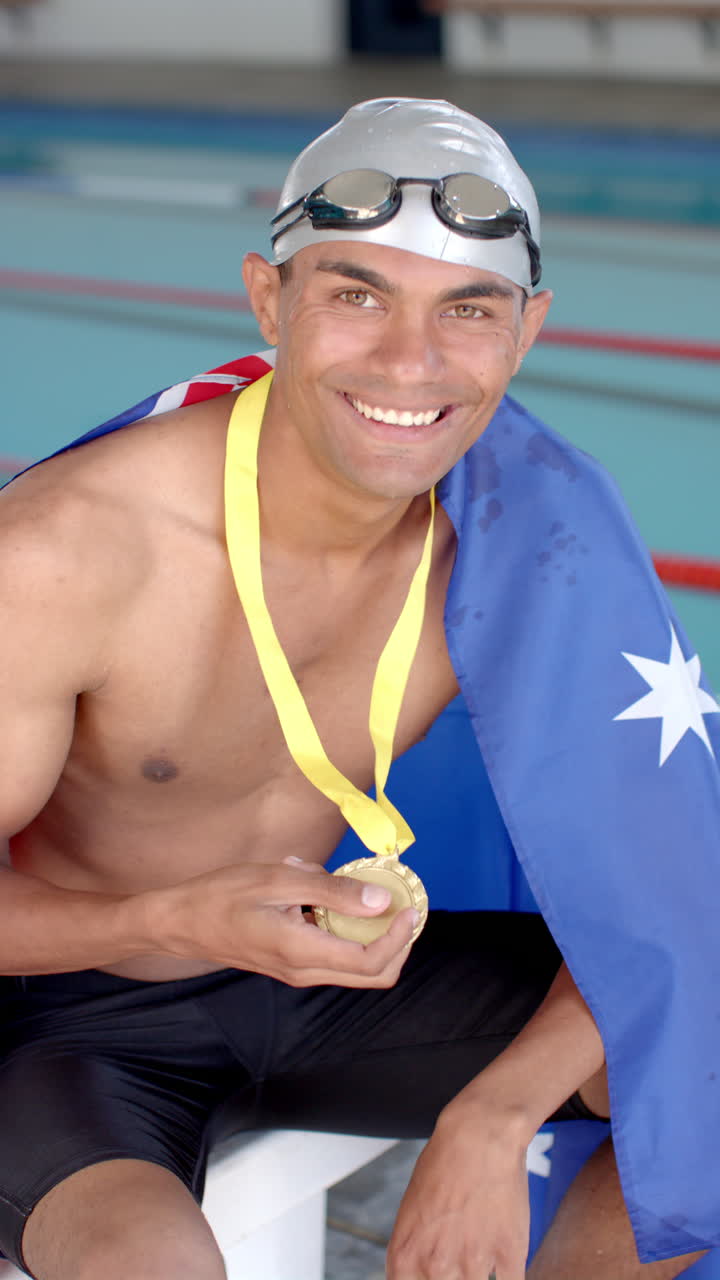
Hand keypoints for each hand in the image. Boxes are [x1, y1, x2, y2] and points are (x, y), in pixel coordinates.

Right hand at [145, 855, 416, 986]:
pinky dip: (347, 930)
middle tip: (402, 903)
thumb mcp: (277, 879)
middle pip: (372, 974)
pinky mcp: (290, 965)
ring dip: (371, 933)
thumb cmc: (221, 895)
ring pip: (355, 966)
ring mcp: (297, 972)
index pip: (371, 961)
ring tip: (363, 891)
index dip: (399, 937)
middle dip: (396, 942)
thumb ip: (330, 890)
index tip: (408, 905)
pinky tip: (327, 895)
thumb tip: (381, 900)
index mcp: (302, 952)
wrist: (179, 922)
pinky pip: (334, 954)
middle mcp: (304, 972)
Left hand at [386, 1106, 530, 1278]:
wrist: (479, 1134)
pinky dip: (508, 1275)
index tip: (435, 1274)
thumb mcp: (413, 1208)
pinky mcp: (509, 1254)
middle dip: (452, 1273)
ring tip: (479, 1242)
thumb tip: (427, 1273)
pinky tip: (505, 1259)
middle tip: (460, 1247)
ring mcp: (473, 1263)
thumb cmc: (443, 1162)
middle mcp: (435, 1266)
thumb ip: (417, 1249)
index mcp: (405, 1255)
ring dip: (478, 1269)